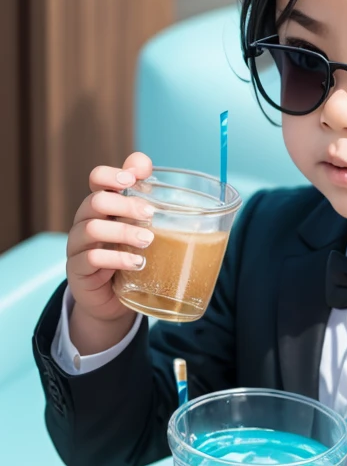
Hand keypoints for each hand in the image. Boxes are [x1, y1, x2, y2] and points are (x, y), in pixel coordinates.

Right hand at [66, 151, 154, 323]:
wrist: (112, 299)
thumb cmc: (127, 255)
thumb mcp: (137, 229)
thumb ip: (143, 198)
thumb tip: (147, 166)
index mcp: (100, 206)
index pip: (97, 179)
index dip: (111, 175)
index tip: (133, 179)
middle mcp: (85, 221)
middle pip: (96, 201)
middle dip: (125, 205)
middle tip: (150, 214)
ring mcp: (78, 245)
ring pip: (92, 228)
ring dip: (123, 232)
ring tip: (148, 240)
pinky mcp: (77, 270)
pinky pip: (91, 259)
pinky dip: (117, 259)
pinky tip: (137, 263)